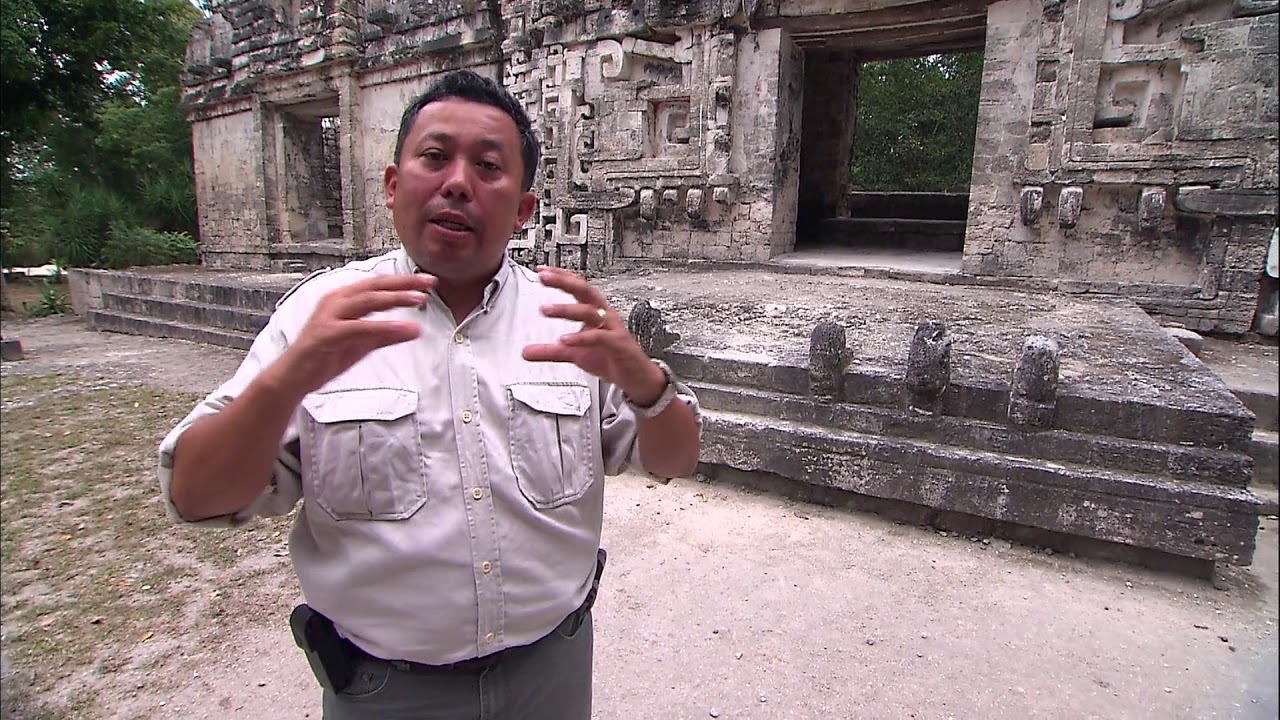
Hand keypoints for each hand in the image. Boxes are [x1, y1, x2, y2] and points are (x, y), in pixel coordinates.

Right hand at [275, 274, 435, 395]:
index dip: (403, 281)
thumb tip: (415, 330)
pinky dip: (382, 326)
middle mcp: (336, 301)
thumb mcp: (362, 344)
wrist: (294, 376)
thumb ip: (386, 335)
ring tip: (420, 299)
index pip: (378, 285)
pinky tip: (401, 327)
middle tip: (429, 282)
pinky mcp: (327, 333)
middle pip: (375, 286)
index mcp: (344, 299)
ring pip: (367, 300)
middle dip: (404, 282)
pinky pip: (359, 326)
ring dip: (395, 298)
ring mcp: (330, 316)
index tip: (427, 281)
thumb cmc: (324, 356)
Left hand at [522, 266, 666, 403]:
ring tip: (546, 309)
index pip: (577, 288)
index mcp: (593, 312)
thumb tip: (525, 352)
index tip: (541, 270)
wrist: (635, 376)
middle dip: (564, 282)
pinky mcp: (618, 344)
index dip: (561, 276)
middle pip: (584, 290)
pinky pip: (599, 337)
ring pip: (590, 311)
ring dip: (566, 309)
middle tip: (543, 277)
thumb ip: (549, 351)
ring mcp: (611, 328)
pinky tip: (565, 339)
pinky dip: (581, 337)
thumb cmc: (610, 357)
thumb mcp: (573, 354)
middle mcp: (603, 315)